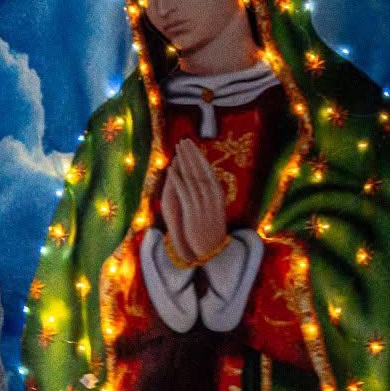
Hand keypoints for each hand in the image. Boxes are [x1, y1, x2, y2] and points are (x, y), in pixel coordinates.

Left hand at [160, 140, 230, 265]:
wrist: (212, 250)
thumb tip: (212, 181)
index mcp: (218, 194)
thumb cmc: (213, 230)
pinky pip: (183, 191)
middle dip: (191, 154)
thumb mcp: (216, 209)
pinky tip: (171, 169)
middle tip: (184, 140)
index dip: (199, 157)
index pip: (208, 170)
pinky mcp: (192, 211)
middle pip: (200, 170)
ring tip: (177, 149)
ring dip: (184, 161)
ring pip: (191, 177)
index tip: (193, 146)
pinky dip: (177, 179)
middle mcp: (211, 196)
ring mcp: (202, 203)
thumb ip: (213, 195)